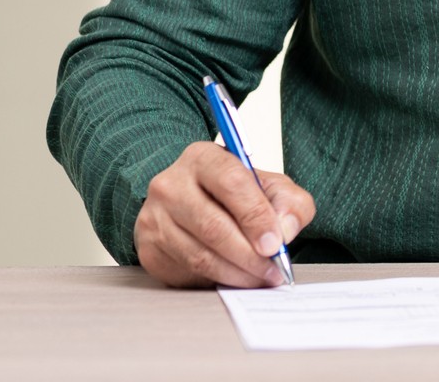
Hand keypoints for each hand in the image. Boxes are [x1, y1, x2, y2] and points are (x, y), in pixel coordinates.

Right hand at [134, 141, 315, 288]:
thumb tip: (285, 230)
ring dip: (236, 273)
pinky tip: (236, 278)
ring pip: (198, 254)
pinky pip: (185, 271)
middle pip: (212, 225)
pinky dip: (216, 280)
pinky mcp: (148, 249)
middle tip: (273, 269)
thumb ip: (290, 202)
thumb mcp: (270, 186)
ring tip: (261, 278)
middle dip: (249, 254)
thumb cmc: (236, 193)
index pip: (231, 183)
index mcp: (203, 158)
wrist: (195, 202)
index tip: (275, 243)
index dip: (256, 216)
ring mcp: (153, 218)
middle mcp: (170, 185)